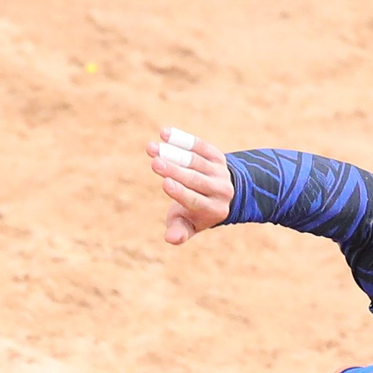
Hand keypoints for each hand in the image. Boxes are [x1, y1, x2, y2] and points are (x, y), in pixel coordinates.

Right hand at [146, 127, 235, 244]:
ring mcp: (220, 172)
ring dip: (173, 152)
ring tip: (151, 148)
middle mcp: (221, 191)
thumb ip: (179, 232)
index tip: (165, 183)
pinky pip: (200, 146)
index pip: (196, 200)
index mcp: (214, 210)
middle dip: (174, 170)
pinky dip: (182, 139)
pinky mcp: (217, 156)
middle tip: (154, 162)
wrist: (219, 195)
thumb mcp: (187, 225)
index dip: (180, 192)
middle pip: (195, 179)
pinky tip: (164, 133)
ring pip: (196, 160)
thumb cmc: (194, 213)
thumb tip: (170, 239)